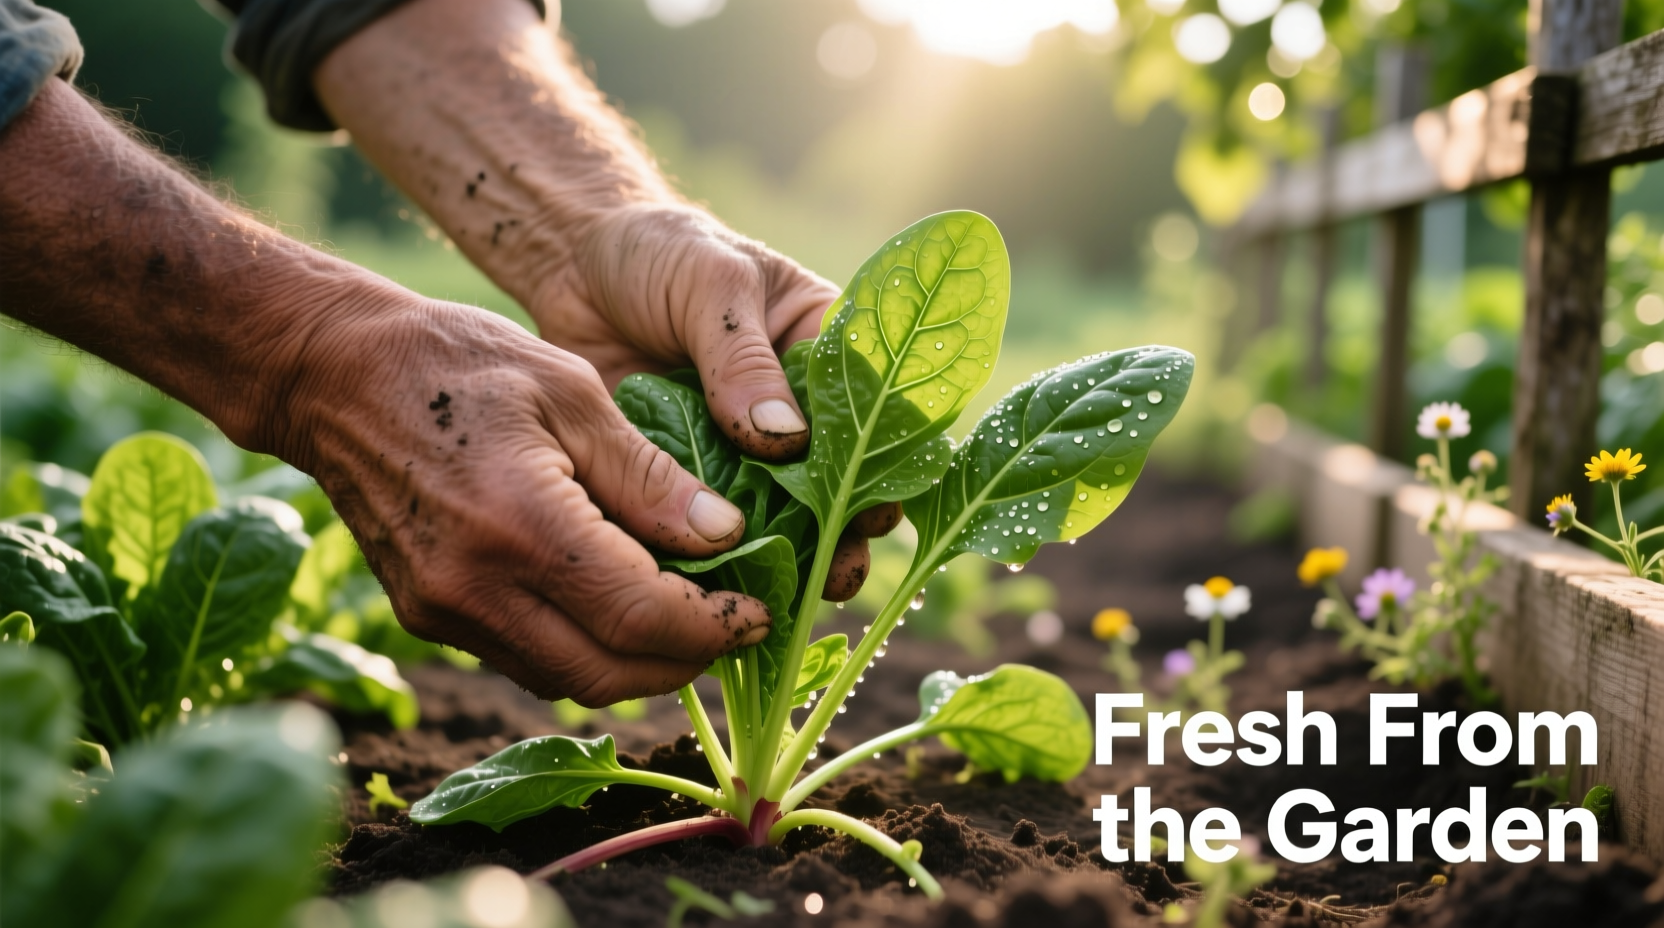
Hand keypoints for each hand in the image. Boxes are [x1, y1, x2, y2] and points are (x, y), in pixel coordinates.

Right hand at [273, 295, 773, 704]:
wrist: (331, 376)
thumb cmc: (458, 362)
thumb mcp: (572, 391)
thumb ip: (649, 474)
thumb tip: (724, 536)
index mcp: (521, 524)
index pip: (641, 616)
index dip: (713, 626)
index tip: (759, 611)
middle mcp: (475, 588)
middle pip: (609, 672)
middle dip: (684, 661)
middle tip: (732, 625)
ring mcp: (443, 612)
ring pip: (568, 679)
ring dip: (635, 664)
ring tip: (684, 616)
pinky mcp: (426, 618)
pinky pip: (526, 659)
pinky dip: (583, 647)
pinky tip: (615, 605)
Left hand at [312, 1, 899, 599]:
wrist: (574, 264)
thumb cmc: (662, 251)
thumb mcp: (711, 283)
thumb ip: (744, 358)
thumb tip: (786, 440)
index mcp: (828, 353)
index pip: (881, 416)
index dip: (887, 467)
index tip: (875, 508)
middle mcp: (798, 414)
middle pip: (841, 487)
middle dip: (843, 535)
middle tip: (834, 571)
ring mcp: (745, 455)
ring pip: (783, 522)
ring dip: (789, 562)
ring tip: (785, 596)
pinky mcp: (690, 481)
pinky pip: (711, 529)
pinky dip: (719, 563)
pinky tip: (718, 593)